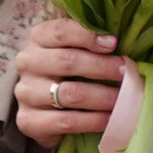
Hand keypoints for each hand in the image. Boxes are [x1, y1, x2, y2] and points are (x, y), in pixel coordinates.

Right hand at [14, 18, 124, 147]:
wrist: (44, 111)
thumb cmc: (67, 73)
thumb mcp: (73, 50)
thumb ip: (90, 42)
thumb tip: (120, 42)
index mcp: (38, 38)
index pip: (61, 31)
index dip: (89, 36)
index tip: (115, 43)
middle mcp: (28, 62)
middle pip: (67, 61)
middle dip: (102, 67)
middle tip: (127, 73)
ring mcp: (25, 93)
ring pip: (69, 93)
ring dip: (102, 96)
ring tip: (124, 99)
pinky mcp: (28, 120)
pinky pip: (66, 121)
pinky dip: (92, 120)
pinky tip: (109, 119)